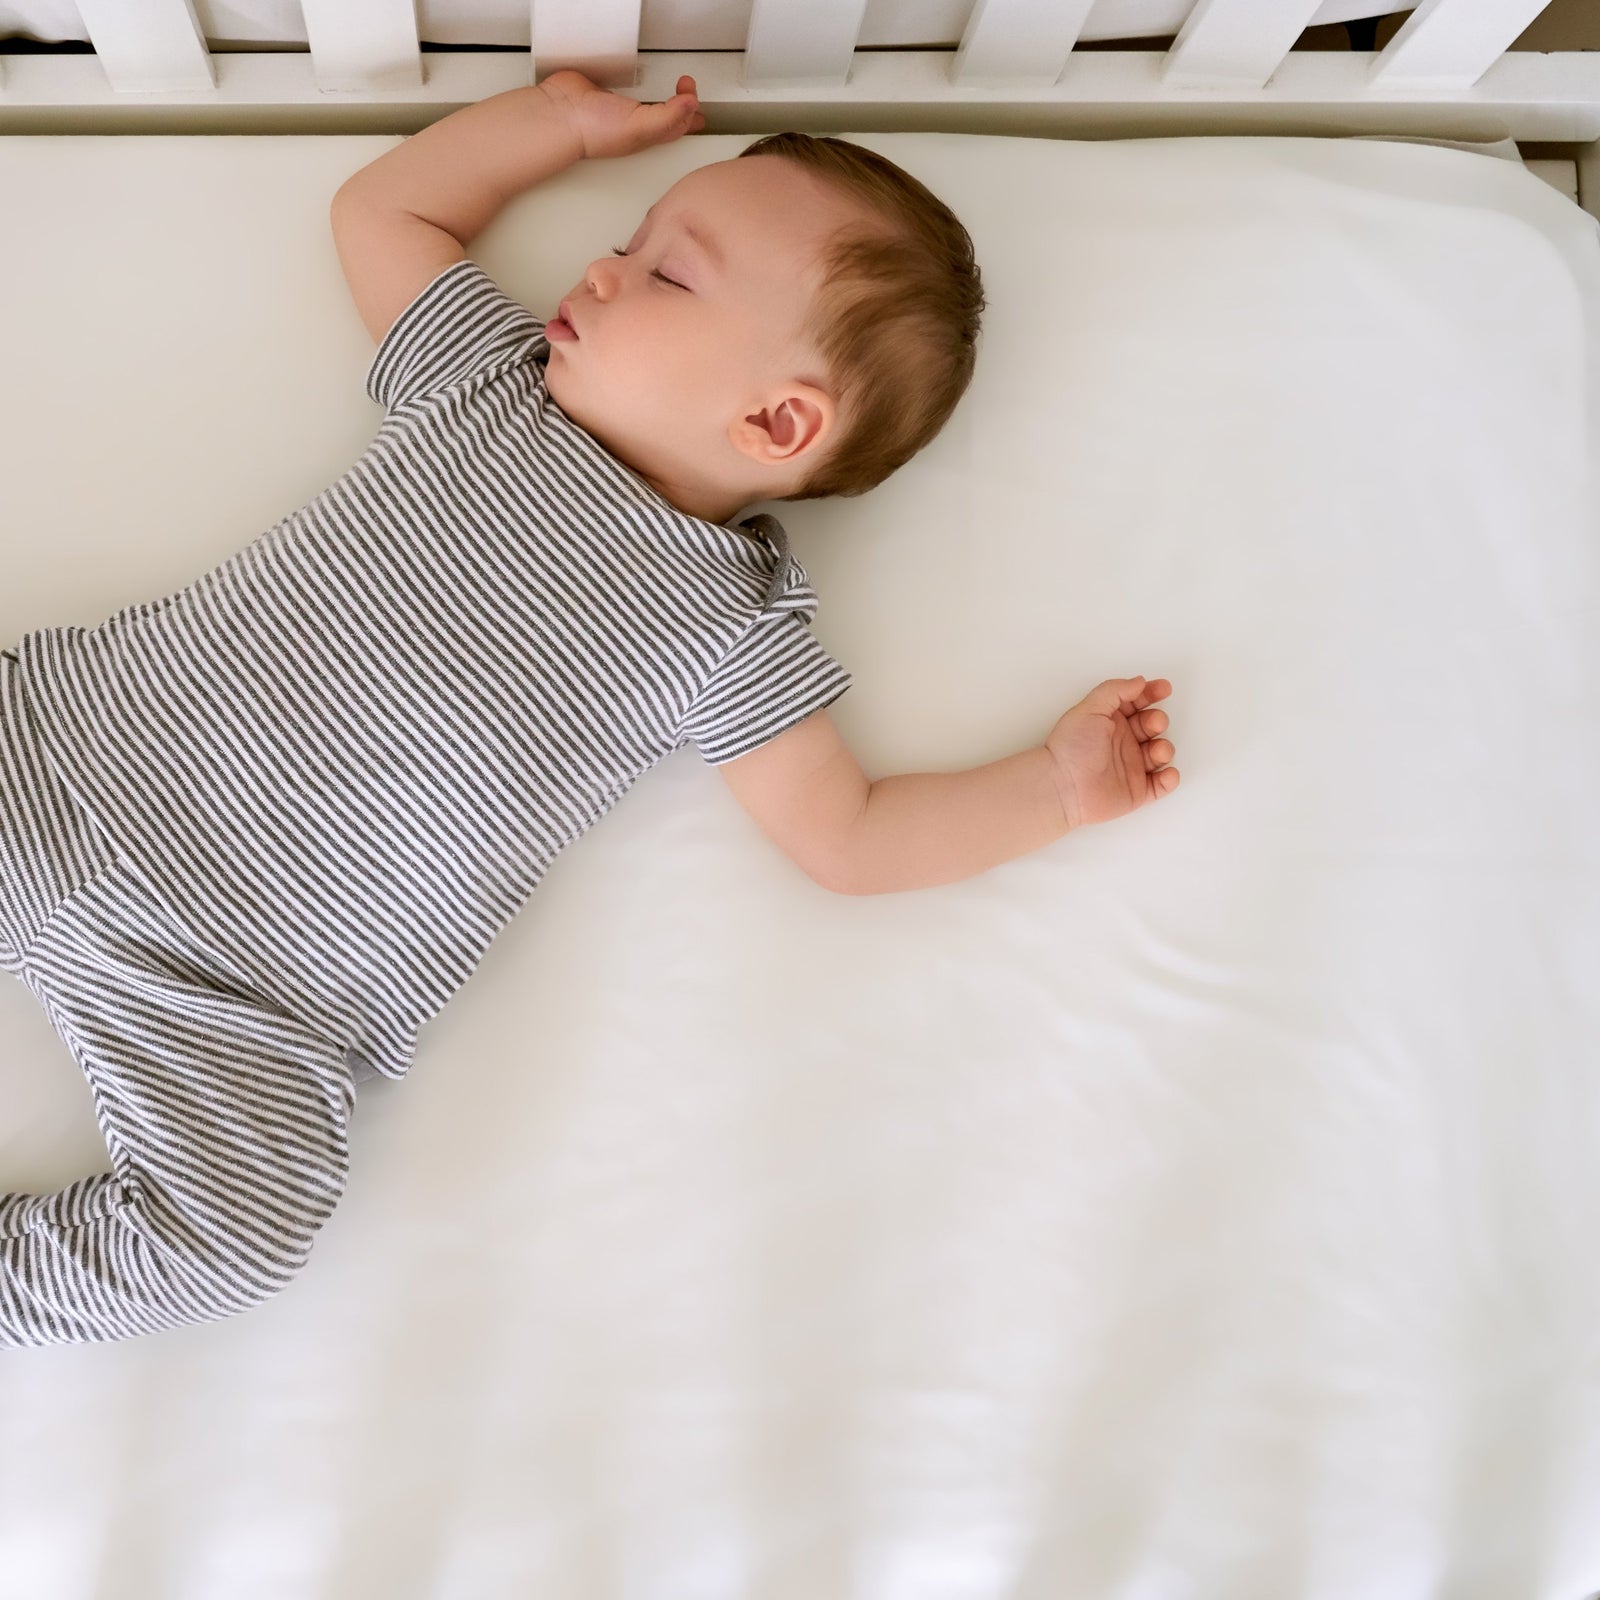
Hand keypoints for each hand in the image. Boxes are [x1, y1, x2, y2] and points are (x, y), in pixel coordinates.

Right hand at [539, 69, 705, 160]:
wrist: (561, 114)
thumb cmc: (593, 131)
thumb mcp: (640, 126)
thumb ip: (668, 116)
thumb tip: (692, 105)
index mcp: (649, 135)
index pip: (679, 125)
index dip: (691, 110)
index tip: (690, 91)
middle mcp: (636, 125)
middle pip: (669, 117)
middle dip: (683, 104)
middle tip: (686, 85)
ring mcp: (621, 110)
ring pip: (651, 106)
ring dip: (665, 100)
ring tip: (676, 93)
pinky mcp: (606, 96)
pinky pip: (629, 93)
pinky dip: (639, 90)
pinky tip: (639, 87)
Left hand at [1045, 676, 1179, 830]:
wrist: (1063, 787)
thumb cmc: (1071, 748)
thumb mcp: (1090, 708)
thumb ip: (1115, 691)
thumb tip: (1139, 682)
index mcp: (1110, 721)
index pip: (1136, 702)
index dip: (1151, 693)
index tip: (1164, 688)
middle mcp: (1121, 742)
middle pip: (1151, 725)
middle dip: (1158, 721)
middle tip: (1154, 723)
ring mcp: (1130, 766)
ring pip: (1160, 753)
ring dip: (1165, 749)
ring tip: (1157, 751)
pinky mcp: (1136, 791)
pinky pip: (1161, 784)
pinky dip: (1169, 779)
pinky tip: (1167, 773)